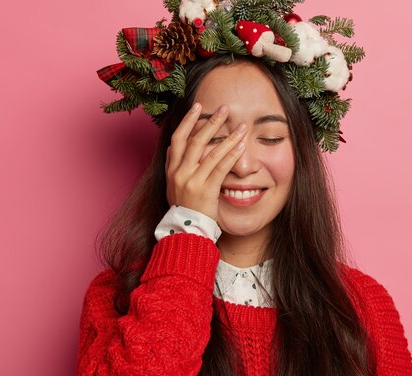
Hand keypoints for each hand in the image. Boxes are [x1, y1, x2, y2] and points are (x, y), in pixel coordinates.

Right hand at [166, 103, 247, 220]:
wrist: (184, 231)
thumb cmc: (183, 208)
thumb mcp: (172, 185)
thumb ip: (174, 166)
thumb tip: (175, 146)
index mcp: (171, 169)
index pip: (178, 138)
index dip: (188, 121)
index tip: (198, 107)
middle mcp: (179, 173)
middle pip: (195, 140)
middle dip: (211, 122)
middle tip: (224, 108)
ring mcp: (192, 181)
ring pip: (211, 152)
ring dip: (228, 137)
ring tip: (241, 126)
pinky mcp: (206, 190)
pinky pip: (220, 168)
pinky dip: (231, 155)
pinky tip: (241, 146)